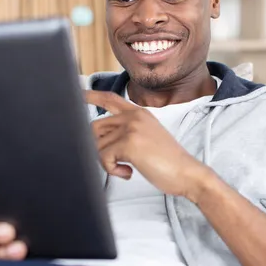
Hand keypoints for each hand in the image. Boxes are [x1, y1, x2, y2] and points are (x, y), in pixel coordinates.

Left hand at [86, 90, 207, 197]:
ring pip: (97, 145)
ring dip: (108, 162)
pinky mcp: (128, 143)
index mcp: (139, 113)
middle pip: (95, 127)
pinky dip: (112, 170)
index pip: (110, 99)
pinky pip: (103, 158)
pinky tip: (128, 172)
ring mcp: (131, 128)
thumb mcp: (148, 137)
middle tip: (116, 161)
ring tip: (127, 167)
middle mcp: (133, 116)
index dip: (92, 96)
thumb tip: (98, 139)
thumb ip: (126, 131)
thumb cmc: (169, 161)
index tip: (79, 93)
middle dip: (98, 148)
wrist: (187, 173)